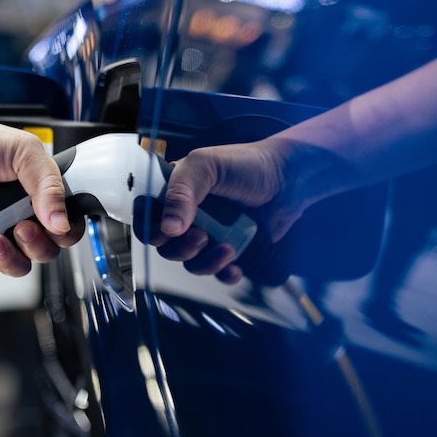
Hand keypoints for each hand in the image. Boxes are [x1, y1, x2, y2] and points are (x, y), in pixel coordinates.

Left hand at [0, 103, 83, 283]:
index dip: (65, 232)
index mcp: (41, 193)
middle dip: (35, 245)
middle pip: (46, 251)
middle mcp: (22, 215)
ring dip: (10, 259)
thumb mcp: (22, 152)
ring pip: (19, 265)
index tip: (53, 225)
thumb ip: (48, 184)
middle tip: (19, 227)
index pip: (68, 225)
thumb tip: (61, 221)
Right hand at [156, 138, 303, 282]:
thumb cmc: (247, 164)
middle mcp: (187, 214)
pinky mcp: (229, 249)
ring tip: (227, 247)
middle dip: (181, 247)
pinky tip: (235, 266)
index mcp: (173, 192)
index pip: (146, 217)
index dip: (150, 229)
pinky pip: (216, 272)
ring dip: (204, 261)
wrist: (290, 179)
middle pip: (165, 245)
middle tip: (201, 235)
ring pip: (189, 262)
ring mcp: (208, 234)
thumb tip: (169, 229)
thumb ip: (181, 192)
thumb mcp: (206, 166)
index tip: (165, 232)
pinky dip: (223, 273)